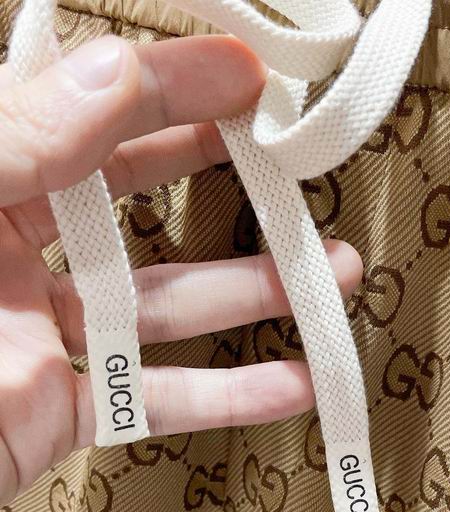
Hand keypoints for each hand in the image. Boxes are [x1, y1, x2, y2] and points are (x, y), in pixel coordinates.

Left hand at [0, 34, 361, 504]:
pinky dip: (227, 397)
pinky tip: (292, 383)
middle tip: (298, 174)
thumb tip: (116, 75)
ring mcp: (45, 334)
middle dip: (229, 187)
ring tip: (329, 276)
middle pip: (144, 208)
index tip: (245, 78)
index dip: (168, 88)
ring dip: (254, 295)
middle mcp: (15, 250)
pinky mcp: (62, 410)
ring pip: (166, 307)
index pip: (89, 115)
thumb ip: (21, 140)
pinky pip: (155, 401)